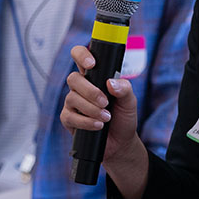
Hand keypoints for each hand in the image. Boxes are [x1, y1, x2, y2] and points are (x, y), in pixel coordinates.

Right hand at [61, 45, 148, 198]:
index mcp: (95, 76)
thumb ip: (125, 88)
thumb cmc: (123, 118)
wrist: (120, 143)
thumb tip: (111, 82)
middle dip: (90, 91)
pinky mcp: (68, 119)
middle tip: (106, 102)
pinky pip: (69, 116)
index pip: (81, 56)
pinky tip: (98, 126)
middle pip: (73, 78)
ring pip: (72, 98)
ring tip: (106, 118)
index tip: (92, 64)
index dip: (82, 55)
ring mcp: (72, 103)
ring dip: (91, 109)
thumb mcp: (130, 101)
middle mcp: (81, 87)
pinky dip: (85, 122)